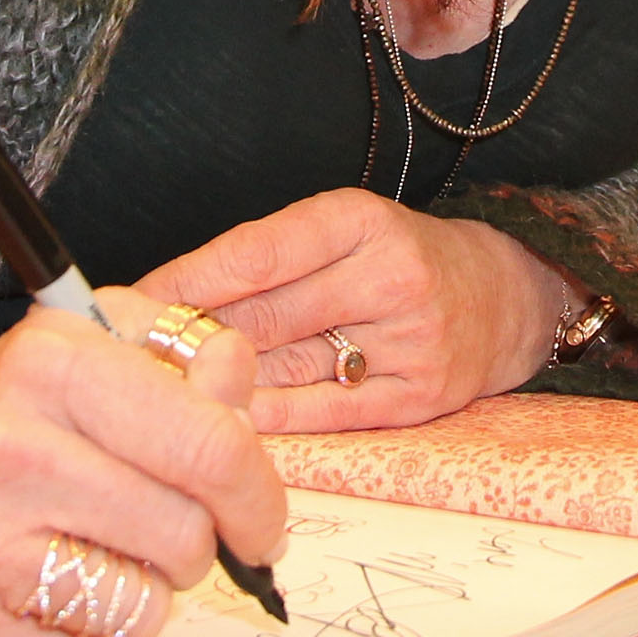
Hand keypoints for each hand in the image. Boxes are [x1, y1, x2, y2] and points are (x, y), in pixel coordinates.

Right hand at [0, 292, 285, 636]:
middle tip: (155, 526)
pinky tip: (54, 596)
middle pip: (185, 534)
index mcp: (47, 364)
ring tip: (95, 555)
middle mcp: (2, 449)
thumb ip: (177, 354)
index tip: (258, 518)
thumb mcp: (84, 348)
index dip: (257, 493)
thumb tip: (238, 377)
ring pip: (145, 607)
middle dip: (193, 541)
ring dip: (144, 591)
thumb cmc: (0, 417)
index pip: (211, 444)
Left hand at [137, 189, 576, 431]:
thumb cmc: (402, 259)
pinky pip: (327, 410)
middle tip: (133, 351)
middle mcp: (390, 275)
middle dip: (195, 334)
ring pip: (290, 365)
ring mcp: (409, 339)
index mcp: (362, 220)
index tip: (136, 300)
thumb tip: (175, 299)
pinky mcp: (420, 396)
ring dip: (223, 379)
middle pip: (266, 314)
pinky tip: (231, 416)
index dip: (190, 280)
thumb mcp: (345, 230)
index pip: (258, 252)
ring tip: (168, 385)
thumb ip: (271, 258)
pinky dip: (273, 416)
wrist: (504, 298)